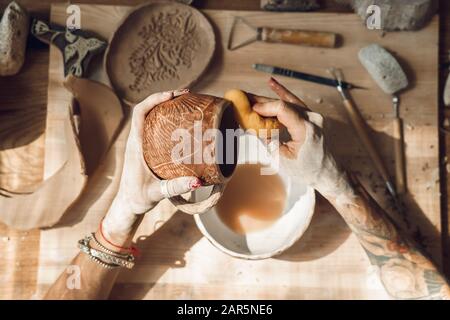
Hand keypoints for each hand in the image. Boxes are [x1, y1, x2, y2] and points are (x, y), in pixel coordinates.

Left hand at [101, 90, 201, 243]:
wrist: (127, 205)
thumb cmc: (138, 198)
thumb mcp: (157, 193)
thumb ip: (176, 187)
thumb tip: (197, 181)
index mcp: (135, 144)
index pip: (139, 112)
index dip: (154, 99)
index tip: (173, 95)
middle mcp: (137, 140)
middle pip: (148, 109)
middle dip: (166, 98)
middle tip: (187, 95)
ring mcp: (142, 143)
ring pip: (152, 116)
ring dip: (167, 106)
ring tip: (187, 102)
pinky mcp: (148, 148)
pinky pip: (157, 126)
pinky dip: (169, 119)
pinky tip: (183, 122)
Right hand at [251, 78, 353, 203]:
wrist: (327, 173)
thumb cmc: (307, 169)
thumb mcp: (284, 158)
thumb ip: (270, 140)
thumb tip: (254, 128)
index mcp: (306, 129)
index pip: (283, 109)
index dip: (265, 107)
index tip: (251, 109)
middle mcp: (313, 118)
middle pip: (284, 103)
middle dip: (263, 101)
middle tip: (245, 98)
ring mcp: (314, 116)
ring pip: (289, 102)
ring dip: (270, 98)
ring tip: (252, 94)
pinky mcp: (313, 118)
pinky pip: (296, 103)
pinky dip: (284, 95)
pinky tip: (272, 84)